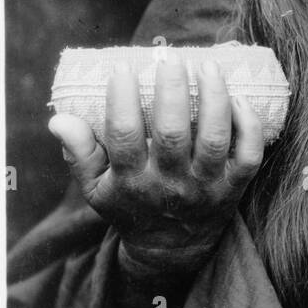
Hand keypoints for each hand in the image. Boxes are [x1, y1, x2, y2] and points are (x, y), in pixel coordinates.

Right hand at [48, 55, 263, 277]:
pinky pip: (249, 155)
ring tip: (208, 66)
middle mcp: (171, 184)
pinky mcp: (235, 186)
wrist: (171, 249)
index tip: (123, 67)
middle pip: (173, 133)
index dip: (122, 99)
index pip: (125, 136)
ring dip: (214, 99)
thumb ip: (80, 153)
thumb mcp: (96, 189)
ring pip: (215, 139)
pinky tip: (241, 98)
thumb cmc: (130, 205)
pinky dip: (249, 126)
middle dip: (172, 91)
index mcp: (132, 181)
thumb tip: (58, 118)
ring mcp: (206, 185)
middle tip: (169, 58)